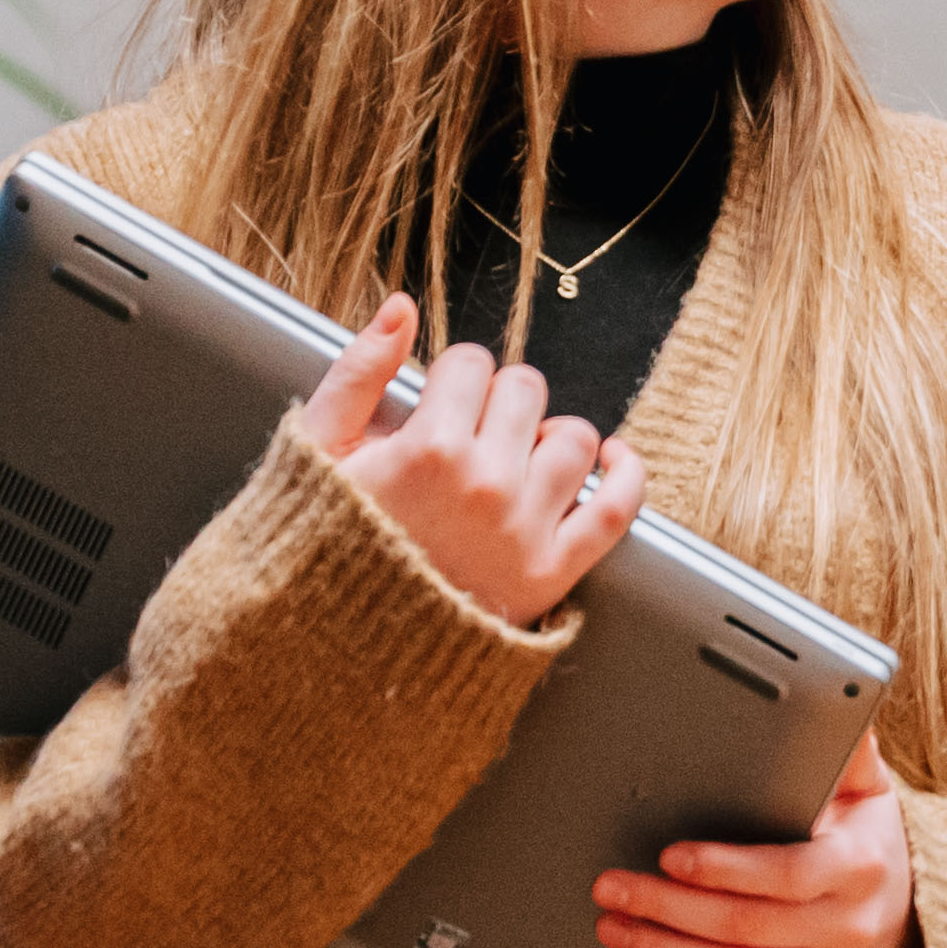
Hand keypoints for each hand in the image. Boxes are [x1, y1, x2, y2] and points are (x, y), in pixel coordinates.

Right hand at [297, 294, 644, 629]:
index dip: (455, 377)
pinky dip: (625, 473)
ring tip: (517, 457)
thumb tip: (402, 307)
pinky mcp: (554, 570)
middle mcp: (485, 482)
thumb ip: (359, 370)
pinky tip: (608, 458)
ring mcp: (526, 527)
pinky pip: (617, 507)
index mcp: (428, 448)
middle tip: (472, 435)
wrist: (344, 640)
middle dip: (499, 402)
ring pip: (574, 439)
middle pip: (525, 390)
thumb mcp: (321, 450)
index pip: (471, 364)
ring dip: (550, 435)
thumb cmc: (329, 544)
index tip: (443, 402)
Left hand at [595, 738, 919, 947]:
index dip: (722, 869)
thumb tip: (839, 696)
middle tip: (612, 890)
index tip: (669, 856)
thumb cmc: (872, 848)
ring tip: (617, 928)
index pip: (785, 875)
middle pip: (744, 929)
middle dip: (666, 910)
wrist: (919, 921)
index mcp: (860, 868)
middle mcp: (849, 929)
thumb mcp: (870, 795)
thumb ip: (846, 752)